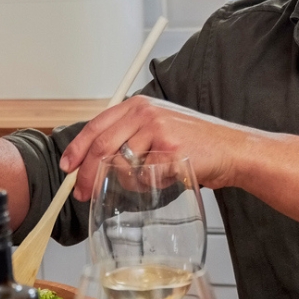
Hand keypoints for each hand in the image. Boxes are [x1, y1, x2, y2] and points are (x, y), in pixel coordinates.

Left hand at [57, 97, 258, 200]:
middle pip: (101, 145)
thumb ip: (129, 137)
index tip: (68, 167)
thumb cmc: (194, 143)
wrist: (230, 150)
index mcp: (138, 105)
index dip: (76, 149)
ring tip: (146, 181)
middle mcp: (146, 113)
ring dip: (127, 182)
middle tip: (82, 192)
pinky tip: (164, 178)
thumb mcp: (157, 129)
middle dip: (87, 174)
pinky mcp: (170, 151)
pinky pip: (144, 177)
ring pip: (121, 165)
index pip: (96, 126)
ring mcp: (158, 130)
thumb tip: (94, 161)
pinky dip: (148, 185)